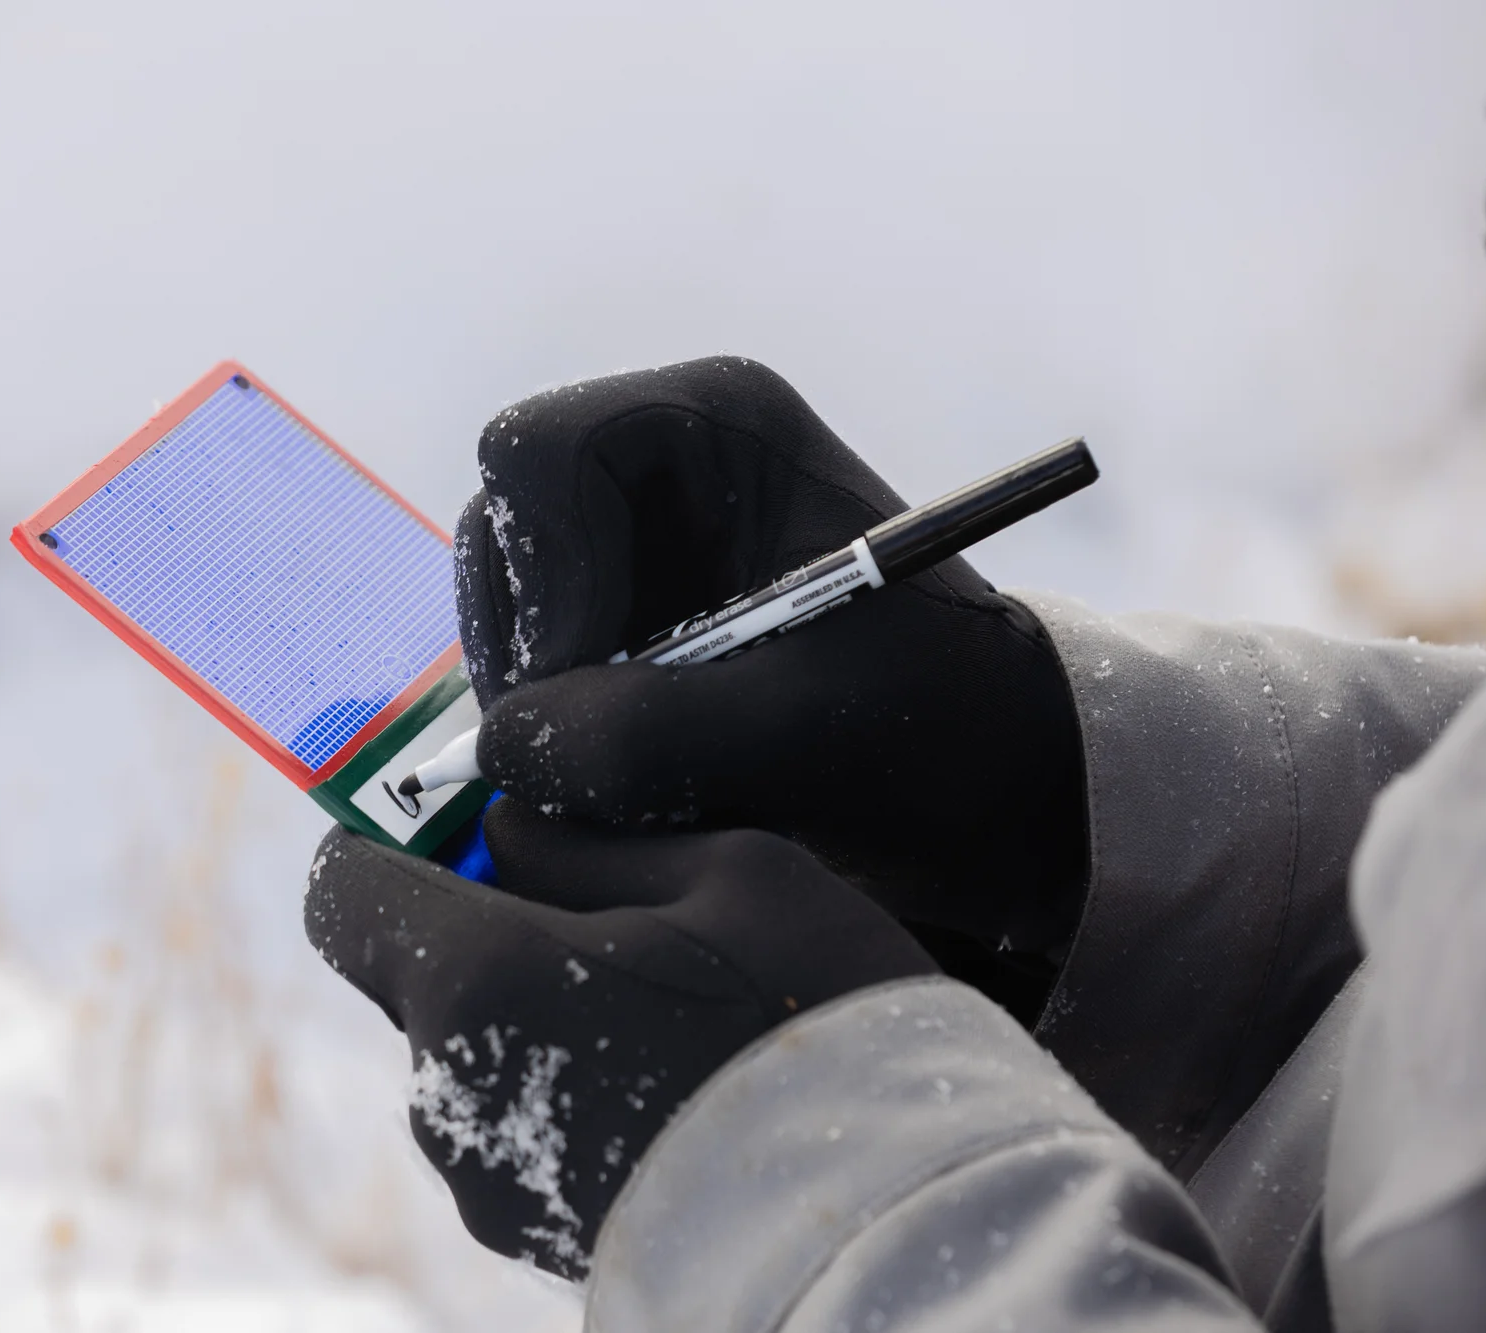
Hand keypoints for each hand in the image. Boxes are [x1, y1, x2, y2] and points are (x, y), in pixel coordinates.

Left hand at [303, 797, 933, 1277]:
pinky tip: (676, 1086)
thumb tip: (506, 828)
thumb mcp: (731, 871)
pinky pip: (514, 1125)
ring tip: (671, 1013)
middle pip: (415, 973)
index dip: (394, 842)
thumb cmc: (812, 1026)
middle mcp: (446, 1092)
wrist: (884, 1232)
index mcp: (474, 981)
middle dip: (488, 927)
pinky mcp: (529, 1235)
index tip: (481, 831)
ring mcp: (483, 1180)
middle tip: (619, 913)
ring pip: (470, 1050)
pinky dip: (566, 1086)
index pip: (342, 892)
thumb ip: (590, 836)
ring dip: (535, 1010)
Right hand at [454, 357, 1088, 1000]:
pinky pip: (521, 661)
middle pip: (501, 527)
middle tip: (596, 755)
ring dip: (537, 701)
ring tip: (631, 776)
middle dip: (533, 650)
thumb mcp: (800, 735)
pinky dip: (550, 728)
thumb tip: (500, 748)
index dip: (544, 572)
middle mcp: (657, 461)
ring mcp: (627, 540)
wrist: (985, 780)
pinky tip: (628, 775)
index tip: (592, 681)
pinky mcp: (611, 614)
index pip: (541, 451)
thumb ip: (645, 736)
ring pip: (499, 604)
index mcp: (718, 425)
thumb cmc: (934, 729)